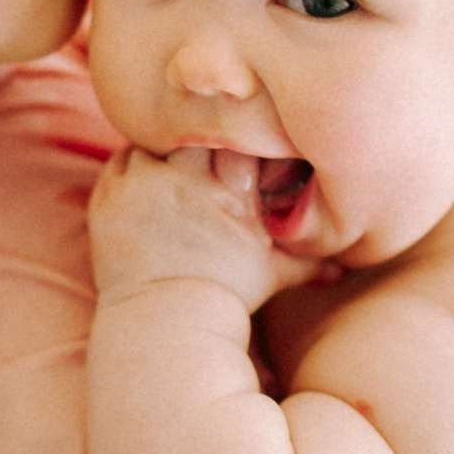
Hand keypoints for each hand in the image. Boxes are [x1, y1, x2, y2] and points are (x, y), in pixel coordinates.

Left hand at [88, 145, 325, 312]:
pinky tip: (145, 182)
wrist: (166, 324)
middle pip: (193, 130)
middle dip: (198, 137)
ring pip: (152, 140)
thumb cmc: (227, 297)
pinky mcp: (110, 199)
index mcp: (229, 192)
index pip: (236, 137)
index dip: (236, 136)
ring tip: (171, 170)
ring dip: (162, 151)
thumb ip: (308, 262)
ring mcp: (143, 187)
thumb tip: (344, 271)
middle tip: (201, 152)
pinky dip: (131, 165)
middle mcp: (186, 181)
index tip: (234, 151)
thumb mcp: (274, 275)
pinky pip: (120, 160)